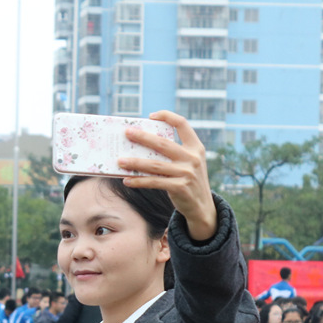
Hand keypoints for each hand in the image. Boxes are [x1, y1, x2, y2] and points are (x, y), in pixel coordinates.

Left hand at [117, 110, 216, 240]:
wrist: (202, 207)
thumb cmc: (188, 181)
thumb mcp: (188, 163)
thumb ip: (173, 154)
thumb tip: (141, 147)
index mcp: (196, 147)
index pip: (183, 124)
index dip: (167, 117)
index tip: (151, 116)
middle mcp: (193, 158)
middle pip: (163, 143)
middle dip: (143, 137)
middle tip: (127, 133)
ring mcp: (187, 173)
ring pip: (155, 165)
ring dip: (135, 162)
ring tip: (120, 161)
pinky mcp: (180, 187)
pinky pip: (154, 182)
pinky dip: (139, 181)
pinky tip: (127, 180)